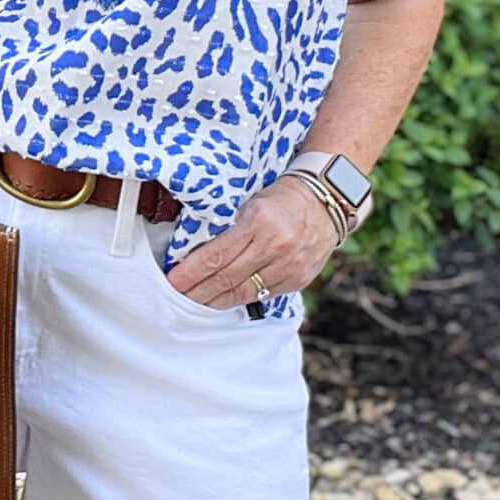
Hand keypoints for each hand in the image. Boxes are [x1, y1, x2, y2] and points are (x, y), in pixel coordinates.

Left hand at [164, 175, 342, 309]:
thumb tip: (199, 256)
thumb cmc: (282, 198)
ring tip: (197, 301)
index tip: (173, 280)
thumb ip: (231, 231)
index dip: (191, 272)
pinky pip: (263, 295)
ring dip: (216, 300)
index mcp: (259, 222)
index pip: (216, 255)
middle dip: (198, 291)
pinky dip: (241, 298)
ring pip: (244, 292)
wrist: (326, 201)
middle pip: (227, 278)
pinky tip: (225, 298)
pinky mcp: (299, 279)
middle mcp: (276, 246)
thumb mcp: (252, 204)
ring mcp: (290, 266)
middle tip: (178, 296)